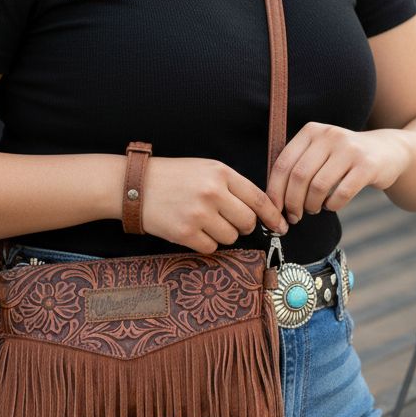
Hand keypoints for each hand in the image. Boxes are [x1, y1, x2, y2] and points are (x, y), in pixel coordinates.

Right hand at [138, 157, 289, 252]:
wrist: (134, 186)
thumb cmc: (172, 177)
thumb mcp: (204, 169)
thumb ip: (231, 185)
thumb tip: (260, 211)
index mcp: (221, 173)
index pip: (258, 198)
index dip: (273, 215)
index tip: (281, 226)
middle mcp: (213, 192)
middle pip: (248, 222)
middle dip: (242, 225)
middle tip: (227, 220)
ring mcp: (199, 213)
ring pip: (231, 237)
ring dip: (222, 234)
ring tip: (203, 221)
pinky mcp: (185, 232)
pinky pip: (211, 247)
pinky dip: (205, 243)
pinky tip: (192, 230)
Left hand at [265, 123, 410, 221]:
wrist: (388, 151)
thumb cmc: (345, 158)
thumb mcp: (320, 151)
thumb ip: (298, 167)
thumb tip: (273, 201)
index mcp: (311, 131)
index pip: (283, 163)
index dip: (275, 191)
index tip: (274, 210)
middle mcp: (329, 135)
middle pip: (299, 176)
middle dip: (292, 202)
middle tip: (293, 216)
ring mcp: (350, 149)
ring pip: (318, 186)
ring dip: (311, 205)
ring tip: (313, 209)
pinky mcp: (367, 165)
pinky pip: (341, 193)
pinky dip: (332, 205)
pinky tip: (331, 205)